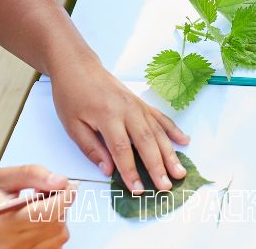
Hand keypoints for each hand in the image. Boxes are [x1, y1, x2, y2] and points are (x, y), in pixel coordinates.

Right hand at [0, 166, 73, 248]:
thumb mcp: (4, 176)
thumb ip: (35, 175)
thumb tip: (62, 181)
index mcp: (5, 222)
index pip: (52, 211)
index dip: (67, 194)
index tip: (68, 184)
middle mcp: (9, 244)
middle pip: (58, 224)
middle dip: (60, 204)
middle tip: (44, 191)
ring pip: (59, 237)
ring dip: (57, 218)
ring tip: (37, 205)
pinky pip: (51, 247)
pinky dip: (51, 232)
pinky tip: (37, 220)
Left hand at [50, 60, 189, 194]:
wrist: (78, 66)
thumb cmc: (71, 96)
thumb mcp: (72, 125)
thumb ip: (91, 148)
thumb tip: (109, 170)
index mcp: (107, 116)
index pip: (122, 149)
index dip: (131, 171)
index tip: (138, 190)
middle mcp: (127, 109)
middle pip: (146, 141)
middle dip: (158, 166)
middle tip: (167, 186)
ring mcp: (137, 105)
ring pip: (157, 131)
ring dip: (170, 153)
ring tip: (179, 171)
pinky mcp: (141, 102)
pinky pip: (160, 117)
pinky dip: (173, 129)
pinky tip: (184, 141)